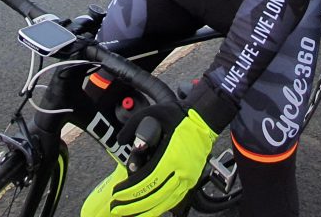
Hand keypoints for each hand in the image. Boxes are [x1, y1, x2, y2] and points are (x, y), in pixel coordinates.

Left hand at [81, 103, 215, 216]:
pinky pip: (175, 199)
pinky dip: (161, 207)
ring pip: (166, 202)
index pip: (147, 181)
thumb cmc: (179, 117)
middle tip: (117, 207)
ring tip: (129, 213)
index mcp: (171, 156)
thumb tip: (121, 140)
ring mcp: (188, 178)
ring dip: (146, 210)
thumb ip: (133, 127)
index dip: (130, 191)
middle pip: (154, 196)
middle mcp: (181, 171)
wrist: (203, 119)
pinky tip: (149, 210)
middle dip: (133, 205)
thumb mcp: (152, 113)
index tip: (117, 194)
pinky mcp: (191, 180)